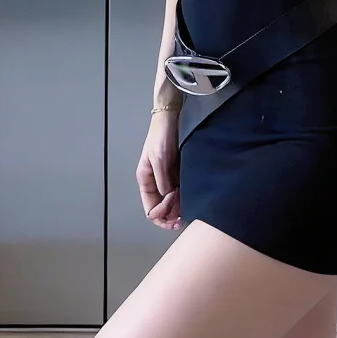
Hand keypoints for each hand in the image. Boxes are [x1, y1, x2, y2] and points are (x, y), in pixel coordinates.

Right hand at [136, 112, 181, 230]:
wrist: (170, 119)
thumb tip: (168, 199)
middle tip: (183, 218)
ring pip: (171, 203)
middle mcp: (155, 183)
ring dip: (178, 209)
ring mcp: (166, 178)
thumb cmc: (161, 136)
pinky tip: (191, 199)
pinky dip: (183, 198)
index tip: (174, 211)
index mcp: (145, 181)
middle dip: (170, 216)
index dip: (162, 215)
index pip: (150, 210)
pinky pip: (179, 192)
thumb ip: (162, 180)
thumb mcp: (159, 159)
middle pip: (160, 209)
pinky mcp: (176, 173)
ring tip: (188, 210)